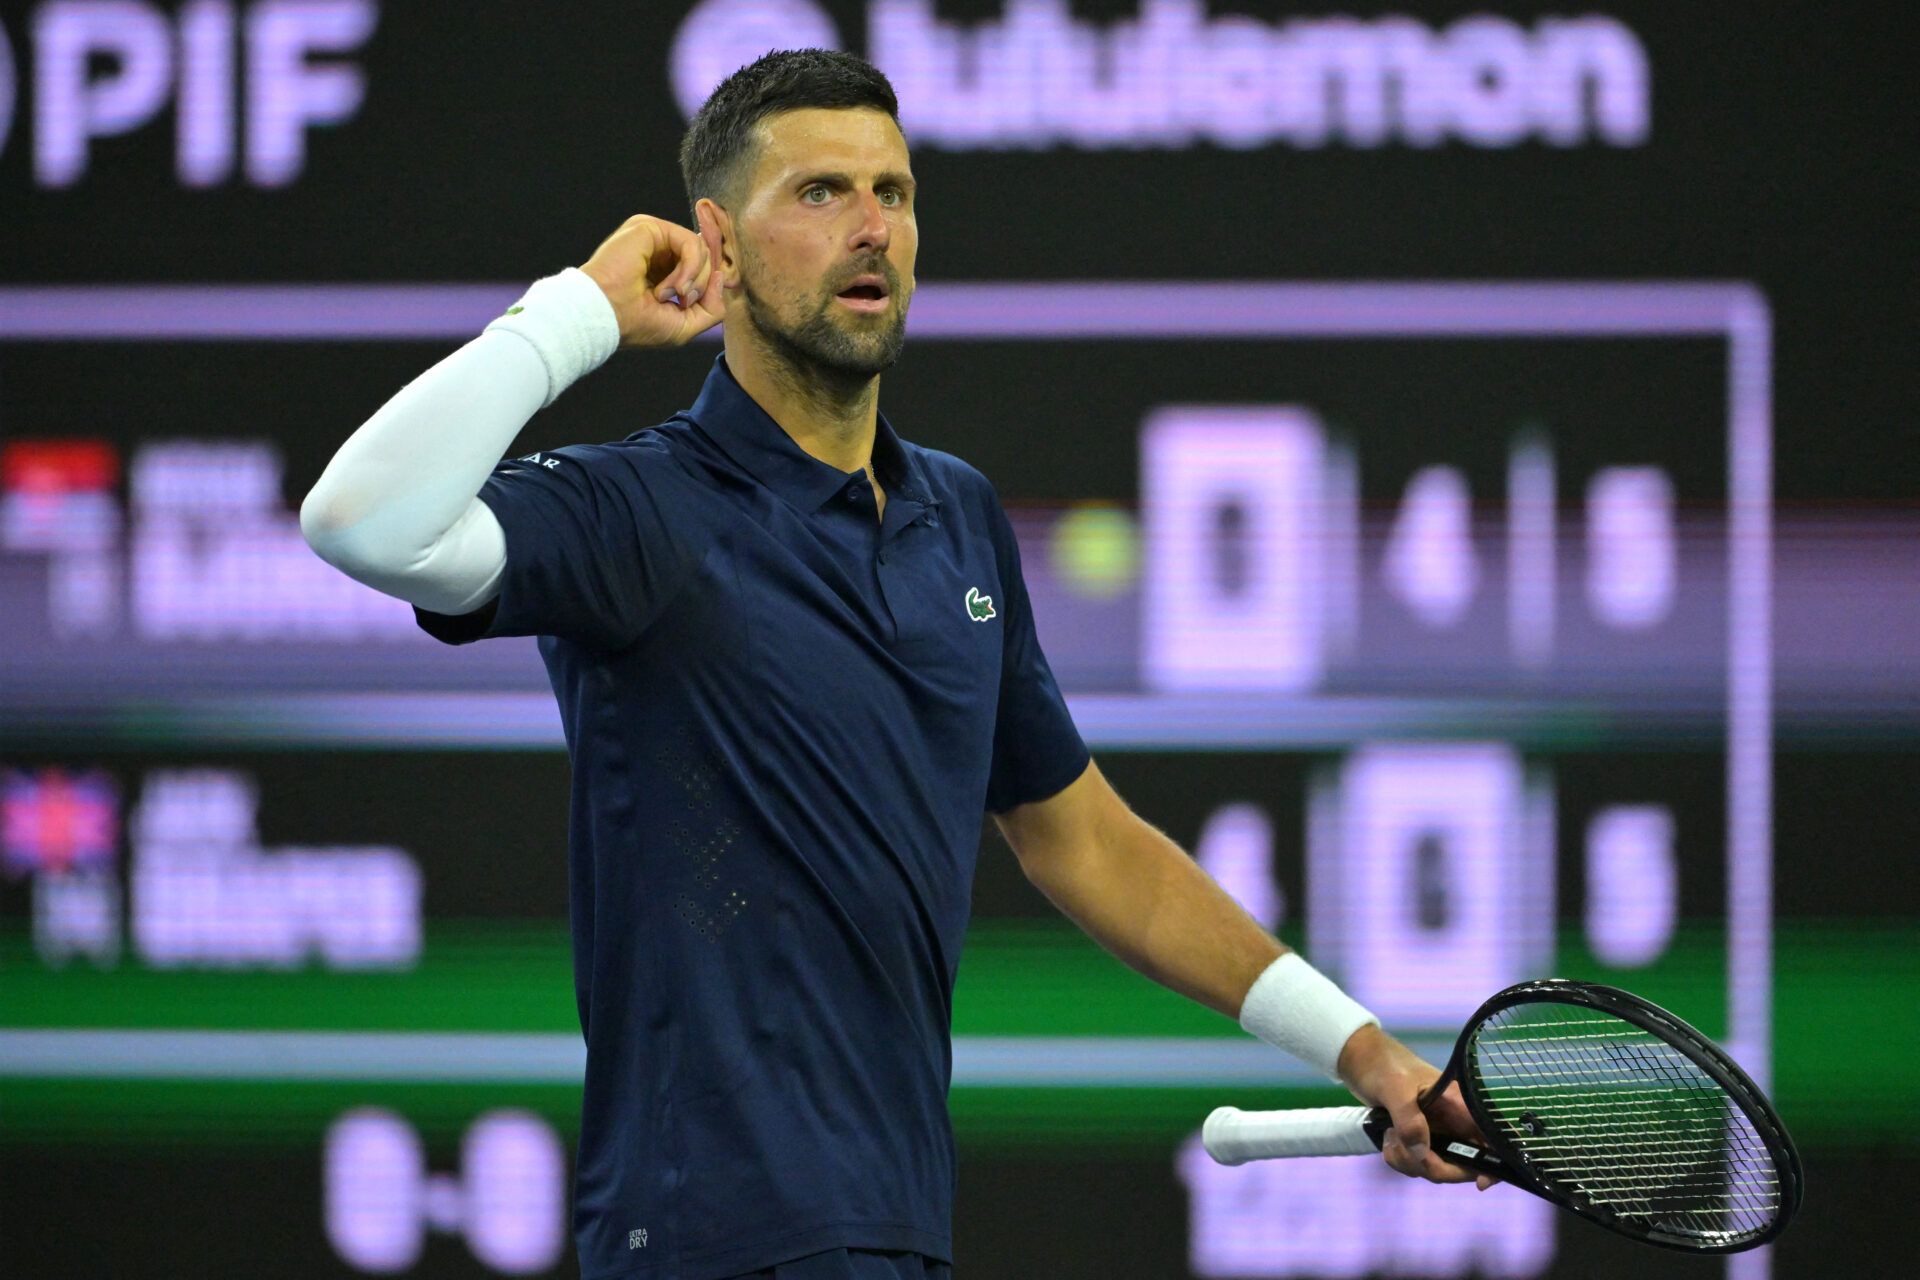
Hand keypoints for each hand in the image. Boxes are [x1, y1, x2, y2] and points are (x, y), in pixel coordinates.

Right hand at [578, 212, 727, 347]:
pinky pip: (691, 243)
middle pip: (706, 257)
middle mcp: (659, 250)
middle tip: (680, 302)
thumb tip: (720, 276)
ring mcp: (654, 238)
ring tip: (670, 296)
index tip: (694, 303)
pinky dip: (690, 268)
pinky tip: (673, 286)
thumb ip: (712, 306)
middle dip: (701, 285)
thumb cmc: (636, 325)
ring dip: (694, 280)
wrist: (605, 316)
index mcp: (664, 270)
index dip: (710, 282)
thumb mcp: (685, 325)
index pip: (702, 265)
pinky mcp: (649, 228)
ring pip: (702, 250)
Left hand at [1335, 1024, 1498, 1189]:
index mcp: (1461, 1106)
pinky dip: (1402, 1160)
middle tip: (1408, 1152)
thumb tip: (1421, 1153)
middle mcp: (1456, 1122)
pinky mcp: (1420, 1139)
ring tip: (1390, 1138)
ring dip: (1411, 1163)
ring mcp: (1439, 1133)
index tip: (1479, 1182)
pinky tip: (1387, 1142)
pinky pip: (1419, 1164)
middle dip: (1436, 1167)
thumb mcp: (1394, 1088)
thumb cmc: (1383, 1065)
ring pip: (1439, 1168)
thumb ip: (1409, 1119)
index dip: (1495, 1165)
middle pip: (1466, 1164)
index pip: (1494, 1139)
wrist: (1361, 1061)